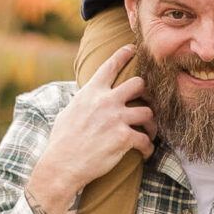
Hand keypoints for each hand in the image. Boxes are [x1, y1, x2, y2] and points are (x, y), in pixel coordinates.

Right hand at [27, 44, 154, 213]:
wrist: (62, 165)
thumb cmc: (62, 141)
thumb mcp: (69, 112)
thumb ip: (83, 101)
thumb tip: (86, 98)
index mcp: (91, 92)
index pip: (110, 66)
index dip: (123, 54)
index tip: (132, 49)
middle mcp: (106, 101)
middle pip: (139, 84)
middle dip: (147, 94)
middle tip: (148, 104)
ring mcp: (116, 118)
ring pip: (148, 112)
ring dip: (152, 124)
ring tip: (150, 133)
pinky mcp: (124, 138)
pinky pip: (146, 140)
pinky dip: (148, 148)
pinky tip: (145, 153)